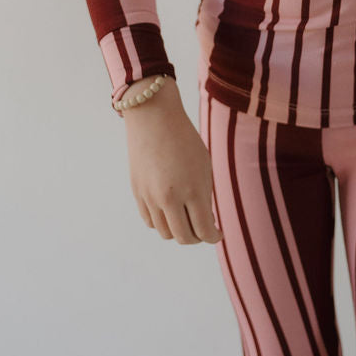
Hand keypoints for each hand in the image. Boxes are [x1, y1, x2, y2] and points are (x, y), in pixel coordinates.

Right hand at [123, 82, 223, 244]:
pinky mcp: (137, 193)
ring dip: (179, 231)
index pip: (204, 230)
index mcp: (192, 190)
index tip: (217, 233)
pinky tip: (170, 212)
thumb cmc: (184, 139)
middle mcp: (170, 198)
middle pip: (184, 237)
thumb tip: (205, 222)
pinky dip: (162, 222)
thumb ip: (204, 195)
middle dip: (197, 237)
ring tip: (187, 220)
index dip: (214, 236)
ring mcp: (150, 197)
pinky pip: (150, 221)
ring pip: (166, 233)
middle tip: (203, 229)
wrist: (153, 117)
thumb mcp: (203, 165)